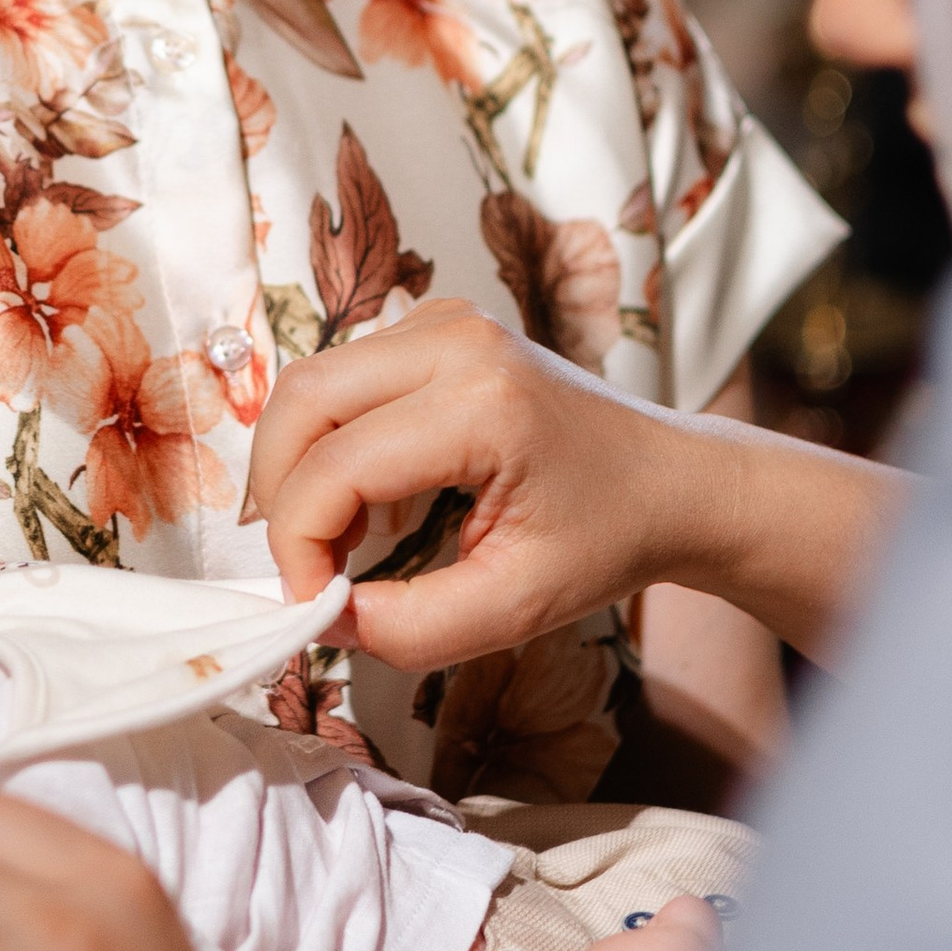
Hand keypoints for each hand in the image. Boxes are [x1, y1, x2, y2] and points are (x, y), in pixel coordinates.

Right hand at [250, 301, 693, 669]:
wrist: (671, 480)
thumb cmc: (609, 537)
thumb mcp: (517, 608)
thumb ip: (410, 628)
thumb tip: (325, 620)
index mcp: (483, 404)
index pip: (334, 466)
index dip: (298, 545)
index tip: (314, 605)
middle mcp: (455, 340)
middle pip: (300, 402)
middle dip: (280, 496)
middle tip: (310, 568)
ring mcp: (444, 322)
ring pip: (311, 385)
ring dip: (303, 468)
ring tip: (346, 541)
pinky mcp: (434, 327)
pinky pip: (343, 378)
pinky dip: (331, 442)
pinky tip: (376, 499)